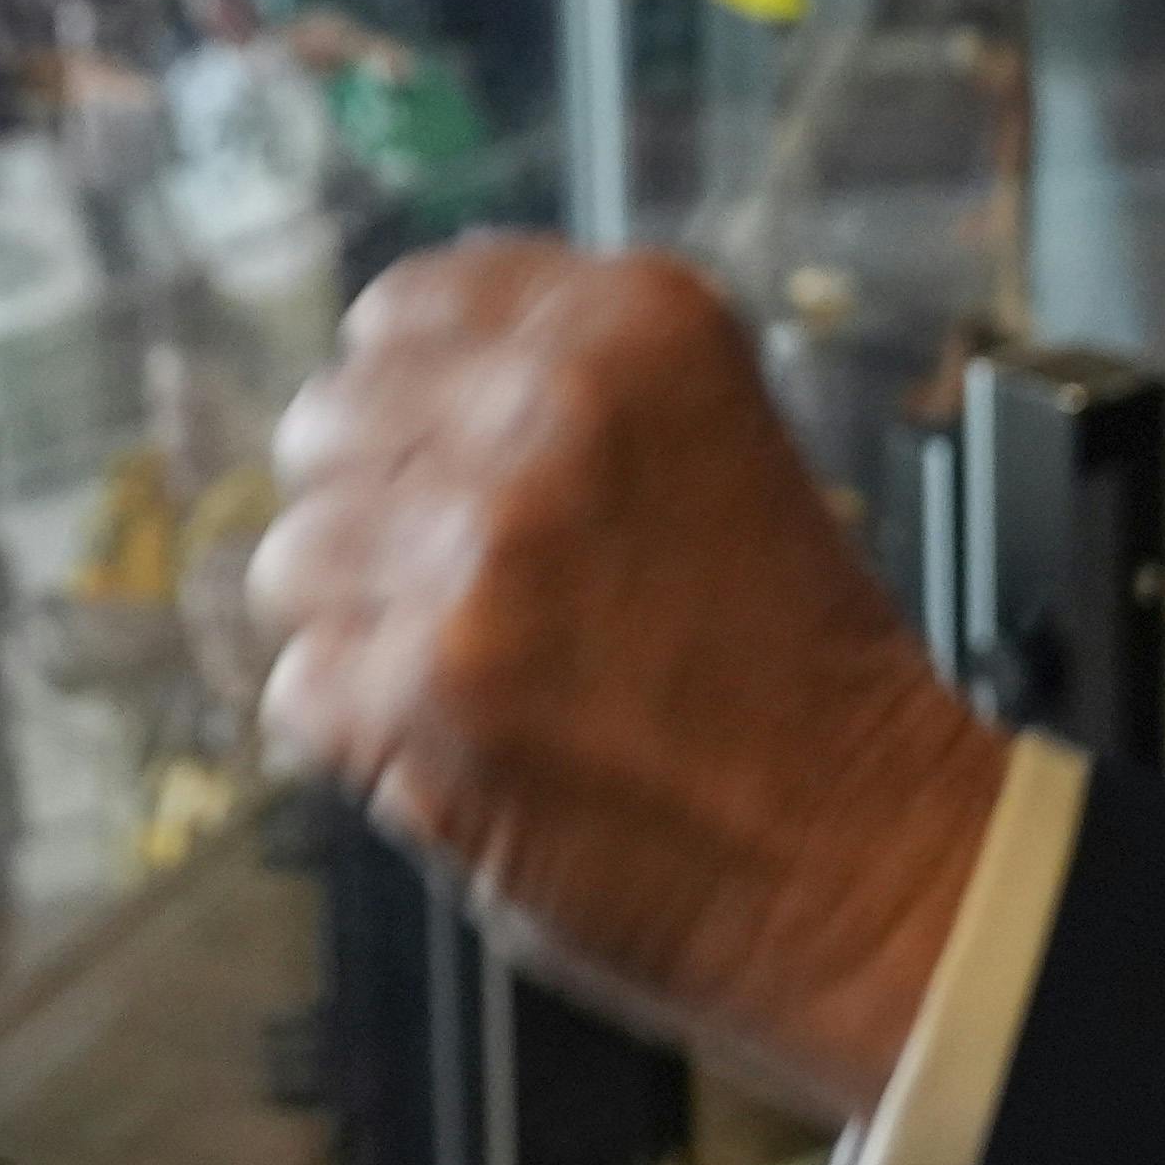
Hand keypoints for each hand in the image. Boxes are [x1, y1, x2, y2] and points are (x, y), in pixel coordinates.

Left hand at [247, 241, 1006, 1119]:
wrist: (870, 856)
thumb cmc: (797, 675)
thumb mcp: (711, 442)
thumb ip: (563, 392)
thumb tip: (380, 380)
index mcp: (634, 324)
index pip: (404, 307)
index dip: (400, 396)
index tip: (429, 453)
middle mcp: (547, 407)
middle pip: (327, 426)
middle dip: (369, 513)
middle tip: (457, 593)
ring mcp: (475, 546)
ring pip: (294, 561)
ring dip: (357, 631)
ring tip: (468, 681)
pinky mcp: (419, 687)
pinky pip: (301, 690)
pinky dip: (360, 740)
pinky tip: (465, 752)